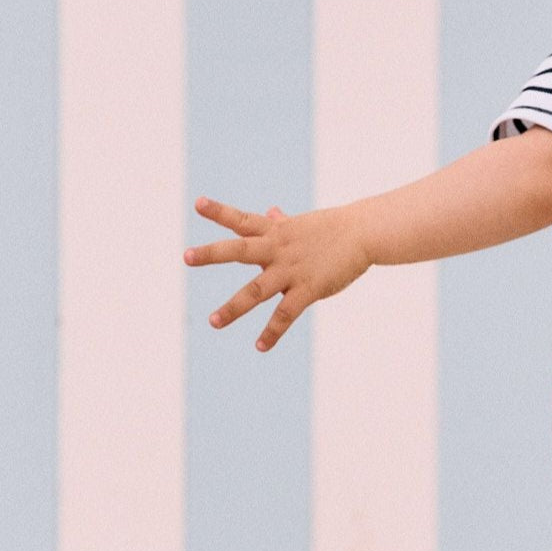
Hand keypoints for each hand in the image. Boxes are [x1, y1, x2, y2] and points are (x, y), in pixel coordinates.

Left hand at [184, 197, 370, 351]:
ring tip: (214, 322)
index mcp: (275, 233)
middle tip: (187, 257)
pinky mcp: (309, 289)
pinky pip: (286, 314)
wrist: (365, 233)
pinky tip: (260, 347)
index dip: (219, 212)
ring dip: (233, 307)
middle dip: (212, 254)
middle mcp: (278, 250)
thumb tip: (270, 211)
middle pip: (239, 250)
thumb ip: (281, 222)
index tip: (197, 203)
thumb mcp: (302, 225)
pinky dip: (273, 332)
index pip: (242, 220)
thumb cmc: (334, 229)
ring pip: (257, 290)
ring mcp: (292, 270)